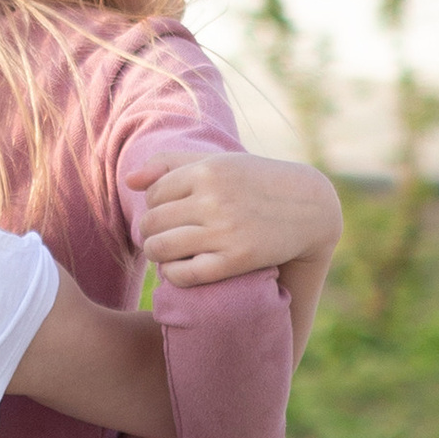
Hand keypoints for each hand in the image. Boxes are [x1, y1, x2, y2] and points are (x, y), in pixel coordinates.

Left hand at [129, 141, 341, 288]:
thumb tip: (129, 181)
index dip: (155, 207)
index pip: (153, 194)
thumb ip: (170, 164)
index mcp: (207, 170)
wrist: (309, 207)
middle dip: (151, 232)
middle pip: (151, 223)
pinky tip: (180, 269)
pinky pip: (183, 274)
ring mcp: (224, 231)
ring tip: (168, 253)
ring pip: (160, 248)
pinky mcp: (235, 260)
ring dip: (157, 254)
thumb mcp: (219, 162)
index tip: (170, 214)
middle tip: (164, 237)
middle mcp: (214, 199)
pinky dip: (172, 274)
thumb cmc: (256, 182)